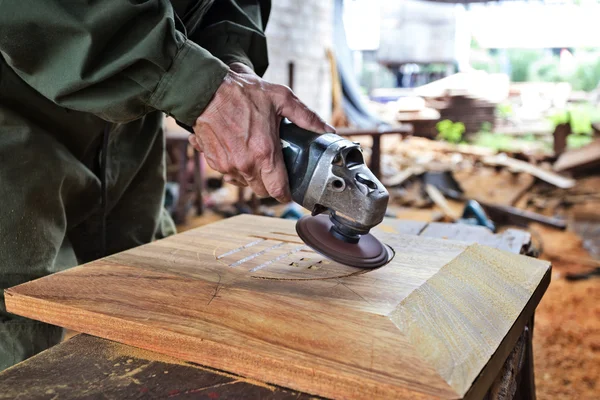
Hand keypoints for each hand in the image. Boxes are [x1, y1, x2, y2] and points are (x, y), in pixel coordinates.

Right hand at [188, 62, 334, 202]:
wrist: (205, 89)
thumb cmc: (242, 92)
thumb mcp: (281, 98)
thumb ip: (307, 117)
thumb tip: (327, 130)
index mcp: (264, 153)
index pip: (278, 191)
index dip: (286, 195)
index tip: (289, 192)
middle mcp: (244, 164)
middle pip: (262, 190)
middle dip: (270, 185)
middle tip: (275, 170)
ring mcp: (226, 165)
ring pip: (244, 183)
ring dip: (252, 175)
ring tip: (256, 156)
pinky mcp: (213, 161)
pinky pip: (228, 173)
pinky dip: (235, 166)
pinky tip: (238, 150)